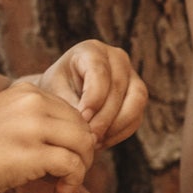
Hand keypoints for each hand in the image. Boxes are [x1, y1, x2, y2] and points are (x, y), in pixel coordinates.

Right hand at [0, 81, 97, 192]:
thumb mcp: (1, 119)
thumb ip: (32, 120)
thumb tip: (71, 141)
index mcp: (24, 92)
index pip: (70, 111)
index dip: (73, 136)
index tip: (65, 155)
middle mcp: (32, 103)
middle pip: (82, 126)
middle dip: (82, 151)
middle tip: (70, 173)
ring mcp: (34, 127)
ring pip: (83, 143)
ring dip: (82, 167)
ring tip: (67, 182)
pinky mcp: (34, 154)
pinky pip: (72, 165)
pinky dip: (74, 180)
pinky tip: (62, 191)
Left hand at [32, 39, 147, 146]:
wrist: (63, 96)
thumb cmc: (55, 91)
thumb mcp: (55, 94)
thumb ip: (70, 105)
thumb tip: (87, 124)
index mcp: (91, 50)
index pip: (99, 72)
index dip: (93, 98)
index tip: (82, 120)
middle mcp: (117, 58)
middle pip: (119, 87)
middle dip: (104, 117)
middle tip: (89, 138)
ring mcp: (131, 76)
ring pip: (136, 101)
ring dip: (116, 126)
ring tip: (95, 142)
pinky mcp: (137, 96)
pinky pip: (137, 116)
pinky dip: (121, 132)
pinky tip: (102, 142)